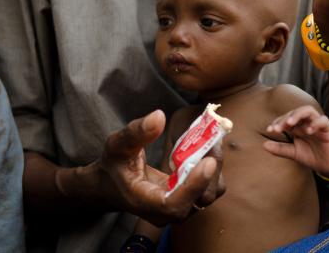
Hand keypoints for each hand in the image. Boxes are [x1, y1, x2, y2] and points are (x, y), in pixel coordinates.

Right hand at [59, 110, 224, 226]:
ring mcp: (180, 208)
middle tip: (214, 139)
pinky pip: (210, 187)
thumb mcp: (118, 145)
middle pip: (199, 199)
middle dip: (210, 169)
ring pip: (209, 193)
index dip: (193, 185)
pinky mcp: (189, 199)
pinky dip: (213, 167)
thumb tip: (159, 116)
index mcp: (146, 202)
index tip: (208, 161)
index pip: (174, 204)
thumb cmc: (114, 165)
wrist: (112, 186)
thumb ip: (136, 132)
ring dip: (216, 166)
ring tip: (213, 139)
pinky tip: (208, 146)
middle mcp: (166, 212)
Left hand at [263, 105, 328, 177]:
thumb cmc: (310, 156)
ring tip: (290, 123)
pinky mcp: (327, 128)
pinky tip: (308, 131)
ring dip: (297, 114)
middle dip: (285, 118)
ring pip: (308, 110)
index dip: (277, 123)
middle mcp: (306, 122)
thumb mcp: (293, 153)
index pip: (285, 119)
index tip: (270, 130)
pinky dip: (315, 123)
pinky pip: (323, 120)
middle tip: (278, 128)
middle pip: (295, 112)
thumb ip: (280, 149)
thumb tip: (263, 145)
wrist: (327, 166)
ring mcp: (316, 124)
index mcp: (297, 126)